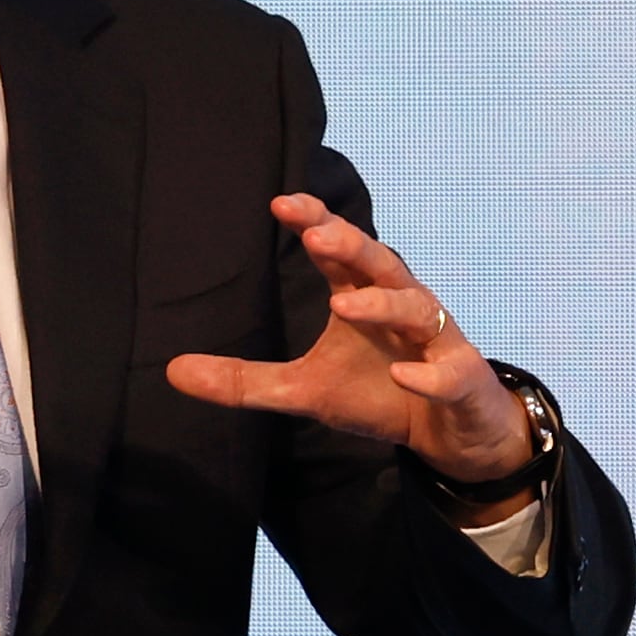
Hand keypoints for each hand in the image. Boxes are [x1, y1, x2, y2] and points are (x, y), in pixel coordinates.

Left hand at [164, 193, 541, 516]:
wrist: (451, 431)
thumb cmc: (379, 391)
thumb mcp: (304, 389)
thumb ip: (244, 380)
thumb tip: (173, 371)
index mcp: (364, 296)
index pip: (339, 251)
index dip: (316, 223)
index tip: (280, 204)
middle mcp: (403, 305)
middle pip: (381, 263)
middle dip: (351, 246)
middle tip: (315, 236)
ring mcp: (438, 341)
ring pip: (417, 310)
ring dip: (384, 304)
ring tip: (346, 306)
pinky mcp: (462, 381)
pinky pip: (449, 373)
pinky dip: (428, 373)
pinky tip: (404, 374)